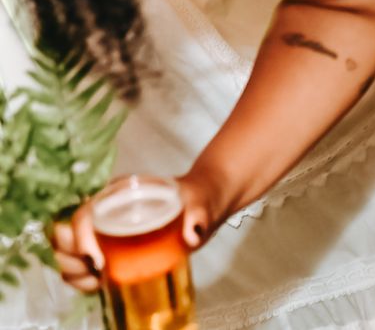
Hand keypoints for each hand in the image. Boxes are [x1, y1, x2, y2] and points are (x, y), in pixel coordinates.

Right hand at [52, 172, 217, 293]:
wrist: (204, 203)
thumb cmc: (200, 197)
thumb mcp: (203, 201)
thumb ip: (200, 214)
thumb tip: (193, 234)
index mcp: (120, 193)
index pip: (84, 214)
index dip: (80, 238)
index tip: (97, 261)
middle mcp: (105, 210)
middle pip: (66, 235)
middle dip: (70, 258)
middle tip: (95, 274)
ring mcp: (104, 229)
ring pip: (68, 251)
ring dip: (73, 271)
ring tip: (96, 282)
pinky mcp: (110, 247)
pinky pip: (83, 264)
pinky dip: (82, 278)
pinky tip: (97, 286)